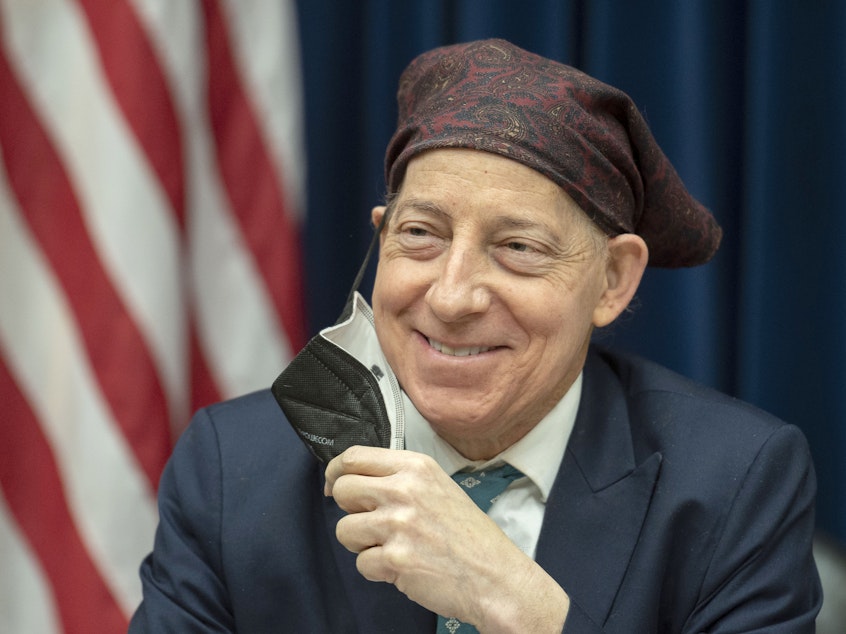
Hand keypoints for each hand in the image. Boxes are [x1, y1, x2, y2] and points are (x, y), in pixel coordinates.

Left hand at [324, 446, 568, 631]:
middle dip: (349, 510)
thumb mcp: (439, 487)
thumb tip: (353, 480)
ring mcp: (398, 524)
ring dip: (362, 543)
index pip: (354, 456)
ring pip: (344, 529)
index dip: (337, 472)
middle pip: (343, 490)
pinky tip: (403, 567)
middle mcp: (404, 489)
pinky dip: (377, 570)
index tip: (334, 484)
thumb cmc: (469, 536)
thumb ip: (400, 479)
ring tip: (392, 547)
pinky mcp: (395, 558)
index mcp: (416, 467)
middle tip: (370, 522)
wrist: (495, 576)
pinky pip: (361, 563)